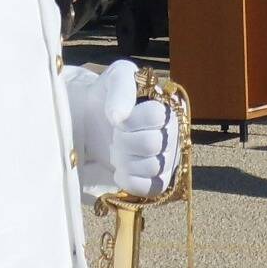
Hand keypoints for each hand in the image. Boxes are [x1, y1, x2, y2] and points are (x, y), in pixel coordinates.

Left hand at [97, 59, 177, 198]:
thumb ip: (121, 88)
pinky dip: (130, 180)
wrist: (91, 120)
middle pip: (151, 144)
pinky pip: (151, 188)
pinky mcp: (160, 181)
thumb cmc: (107, 97)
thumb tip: (120, 116)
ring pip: (151, 167)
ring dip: (125, 160)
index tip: (118, 118)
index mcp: (168, 106)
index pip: (156, 117)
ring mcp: (169, 159)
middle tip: (115, 135)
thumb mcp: (113, 79)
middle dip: (124, 141)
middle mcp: (175, 133)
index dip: (130, 120)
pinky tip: (119, 169)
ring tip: (117, 151)